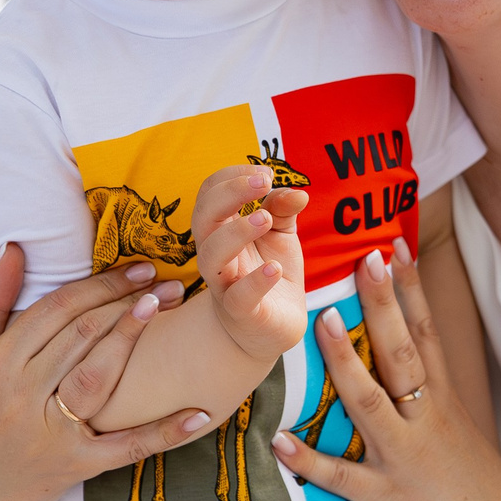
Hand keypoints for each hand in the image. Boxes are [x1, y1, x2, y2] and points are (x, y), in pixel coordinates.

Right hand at [0, 244, 216, 500]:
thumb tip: (13, 248)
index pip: (56, 311)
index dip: (100, 285)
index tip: (137, 266)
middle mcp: (20, 395)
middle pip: (83, 336)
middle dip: (127, 302)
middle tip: (168, 281)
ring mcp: (49, 433)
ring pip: (100, 375)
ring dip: (136, 338)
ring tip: (169, 306)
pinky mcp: (74, 466)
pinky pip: (125, 447)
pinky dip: (163, 431)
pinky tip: (200, 413)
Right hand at [190, 163, 309, 357]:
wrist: (274, 326)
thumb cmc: (269, 271)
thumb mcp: (280, 235)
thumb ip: (283, 210)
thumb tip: (298, 192)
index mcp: (221, 229)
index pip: (209, 192)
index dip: (232, 175)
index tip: (266, 174)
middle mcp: (215, 254)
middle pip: (202, 217)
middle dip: (229, 193)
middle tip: (263, 182)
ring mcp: (224, 284)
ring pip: (212, 255)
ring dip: (237, 232)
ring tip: (265, 219)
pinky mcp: (241, 312)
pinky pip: (239, 296)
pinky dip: (256, 281)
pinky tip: (275, 268)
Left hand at [270, 242, 500, 500]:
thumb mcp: (468, 449)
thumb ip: (438, 424)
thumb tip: (418, 404)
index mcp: (448, 406)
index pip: (428, 335)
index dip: (411, 290)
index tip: (397, 249)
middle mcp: (430, 421)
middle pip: (404, 349)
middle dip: (384, 300)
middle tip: (365, 255)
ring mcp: (411, 456)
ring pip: (372, 398)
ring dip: (345, 359)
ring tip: (321, 319)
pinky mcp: (395, 497)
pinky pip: (345, 476)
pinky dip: (310, 459)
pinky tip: (281, 441)